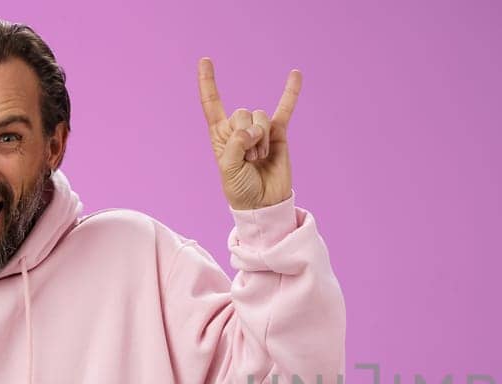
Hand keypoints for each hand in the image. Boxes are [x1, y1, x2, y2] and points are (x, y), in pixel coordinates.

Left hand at [198, 57, 299, 209]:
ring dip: (261, 140)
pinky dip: (290, 92)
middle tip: (249, 159)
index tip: (205, 60)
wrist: (264, 204)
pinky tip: (296, 74)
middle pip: (242, 113)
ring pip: (260, 117)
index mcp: (221, 134)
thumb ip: (235, 144)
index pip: (212, 103)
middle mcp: (239, 128)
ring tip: (261, 159)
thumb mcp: (228, 169)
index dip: (208, 82)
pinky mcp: (279, 133)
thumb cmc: (240, 189)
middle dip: (246, 136)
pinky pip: (285, 109)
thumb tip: (253, 129)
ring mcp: (260, 130)